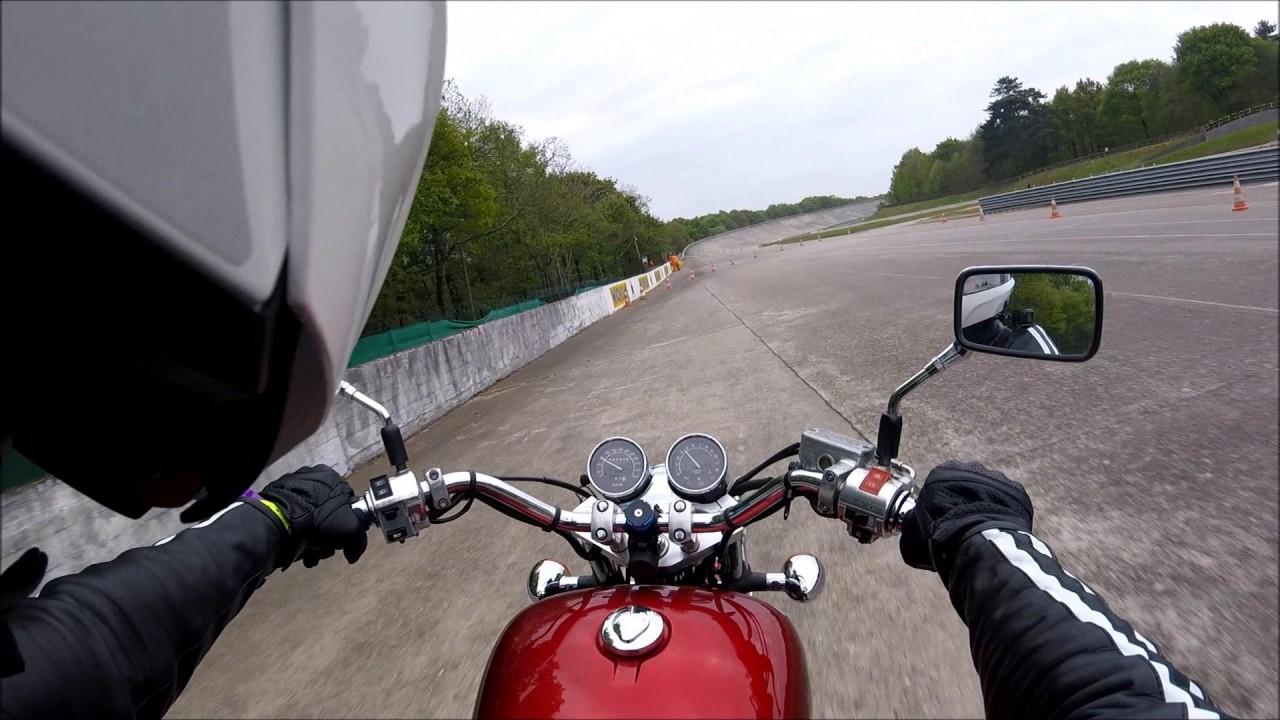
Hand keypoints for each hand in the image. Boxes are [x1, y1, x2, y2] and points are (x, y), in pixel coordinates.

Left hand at [260, 465, 367, 569]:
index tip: (341, 538)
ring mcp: (292, 489)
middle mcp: (311, 479)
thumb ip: (359, 541)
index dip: (347, 523)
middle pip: (328, 514)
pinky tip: (298, 549)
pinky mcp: (277, 502)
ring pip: (311, 520)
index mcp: (330, 477)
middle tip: (325, 548)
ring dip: (314, 541)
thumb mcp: (351, 529)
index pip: (346, 502)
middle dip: (328, 536)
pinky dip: (298, 536)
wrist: (281, 523)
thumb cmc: (319, 518)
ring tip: (311, 554)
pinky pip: (294, 521)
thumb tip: (353, 554)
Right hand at [899, 461, 1032, 583]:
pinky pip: (1008, 501)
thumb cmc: (941, 534)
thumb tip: (914, 531)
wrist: (977, 540)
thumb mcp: (912, 536)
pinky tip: (997, 529)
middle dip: (965, 501)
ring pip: (989, 491)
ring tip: (982, 528)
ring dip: (986, 505)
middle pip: (966, 485)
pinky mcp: (1016, 491)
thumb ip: (913, 527)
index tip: (942, 520)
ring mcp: (996, 478)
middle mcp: (970, 468)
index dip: (940, 505)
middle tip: (963, 524)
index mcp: (942, 472)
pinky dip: (1004, 512)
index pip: (939, 485)